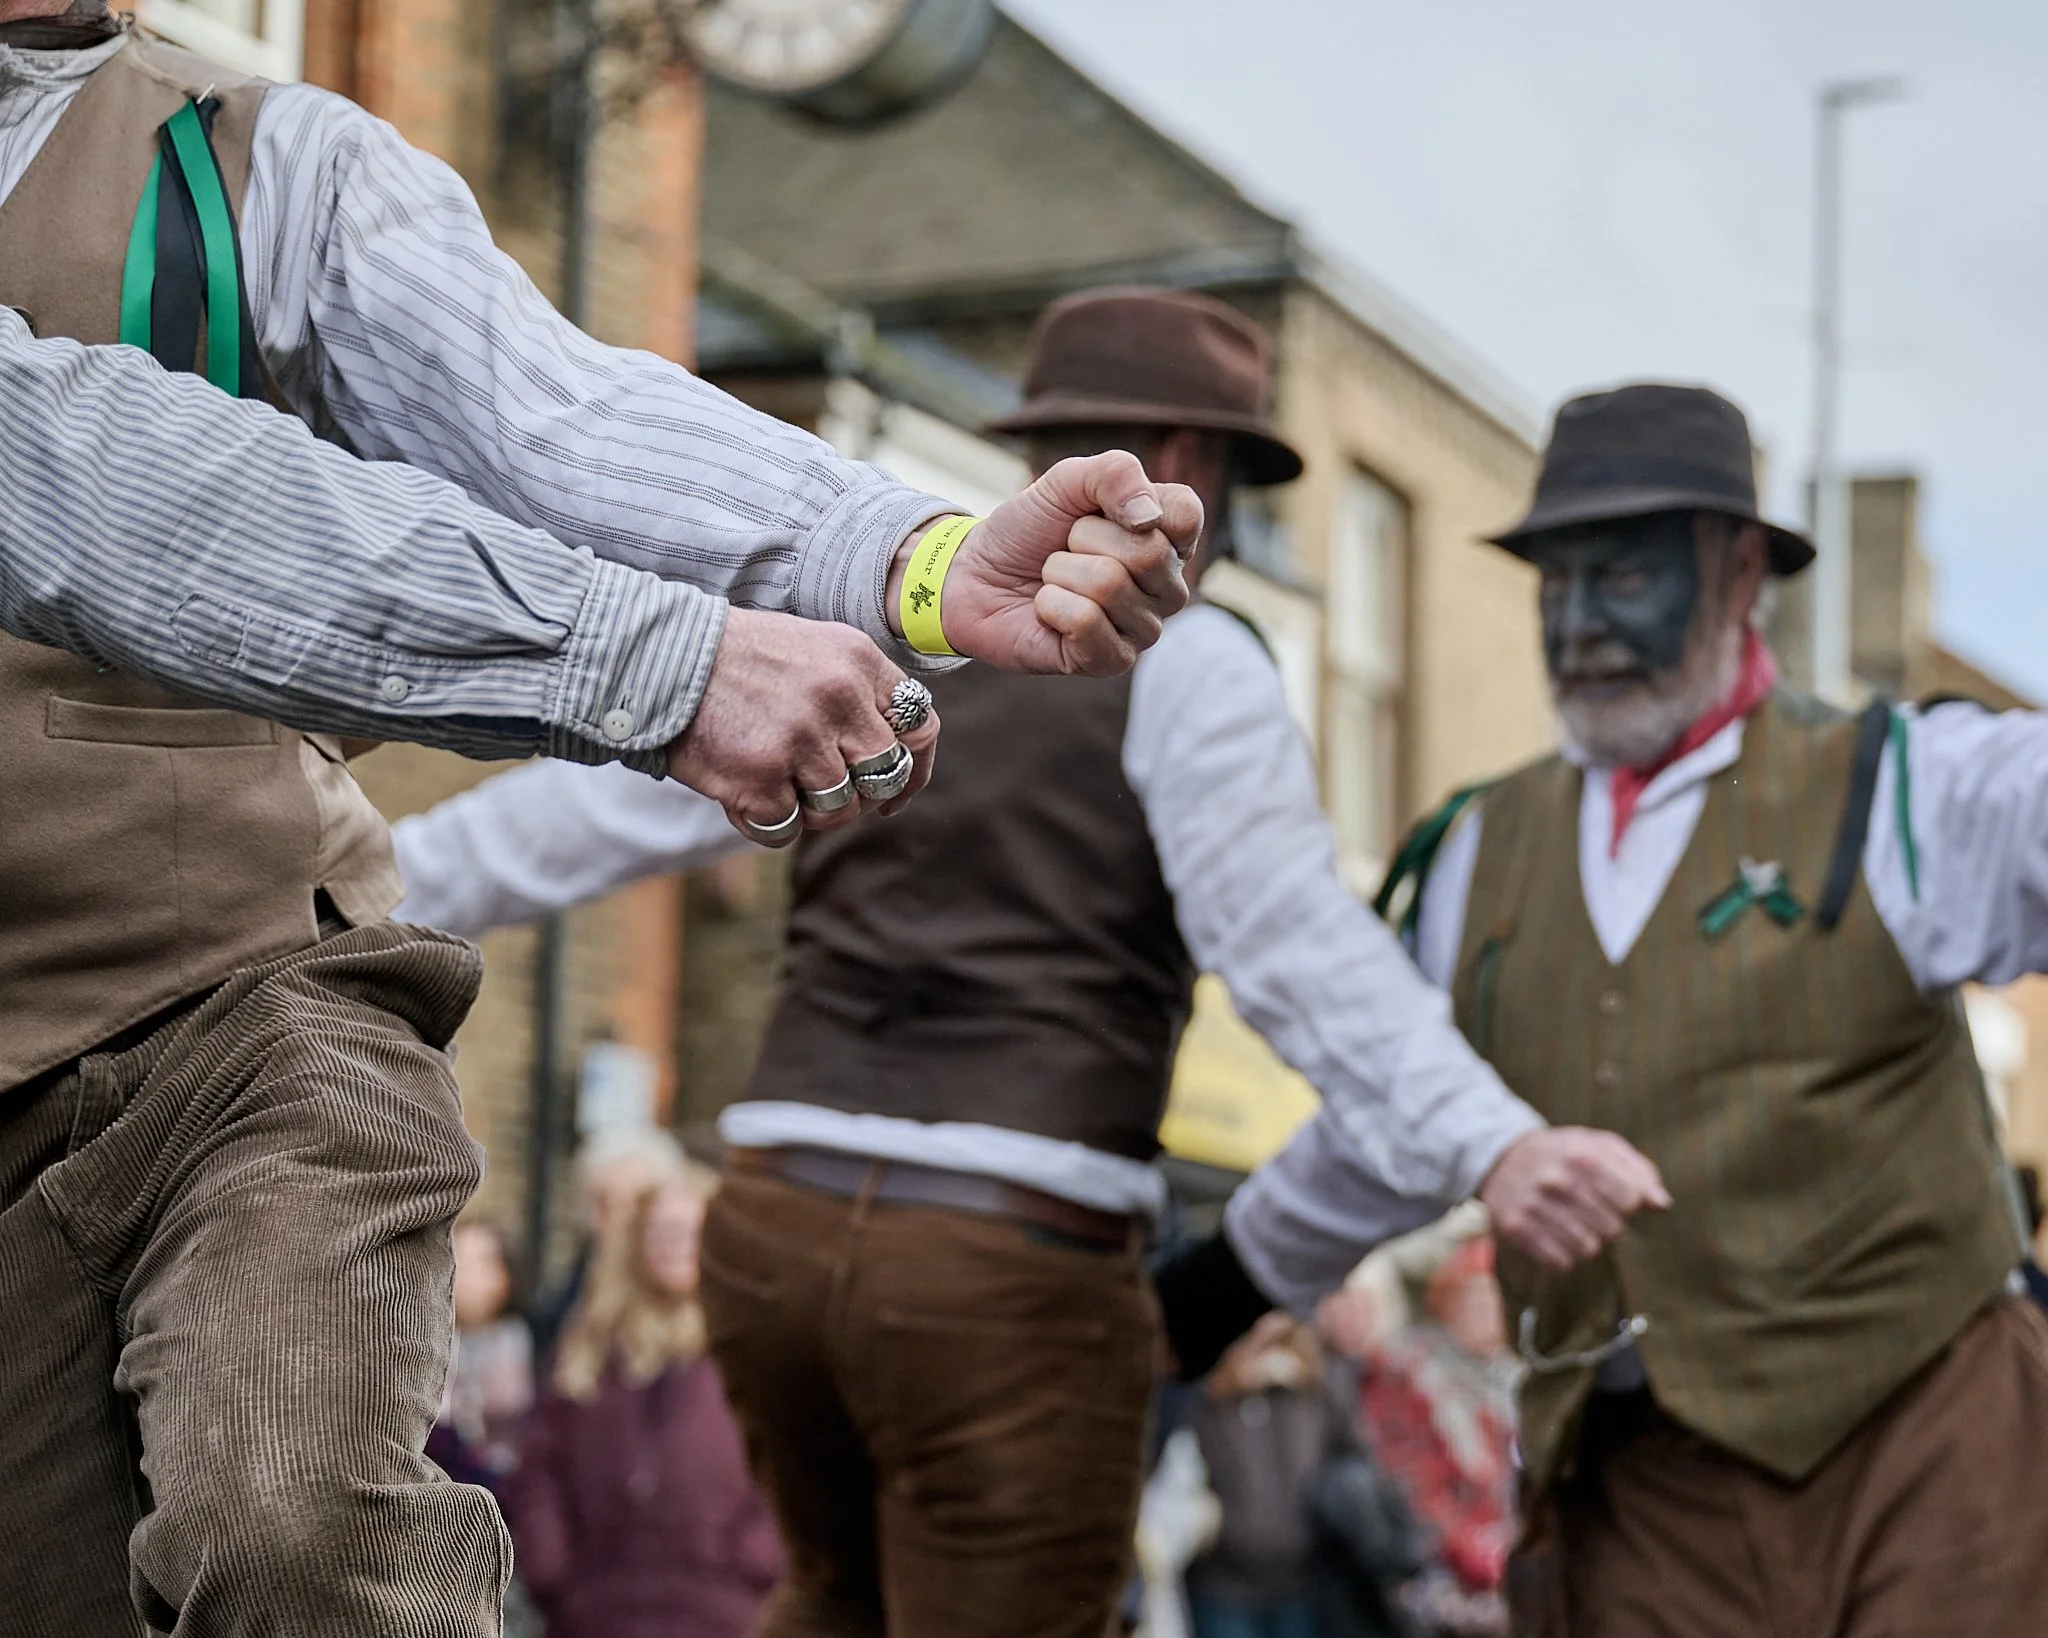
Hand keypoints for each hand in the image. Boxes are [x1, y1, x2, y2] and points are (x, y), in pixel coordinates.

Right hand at [664, 608, 940, 843]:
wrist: (663, 657)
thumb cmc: (740, 659)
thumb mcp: (816, 648)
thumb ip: (862, 691)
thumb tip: (899, 752)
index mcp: (860, 661)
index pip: (922, 728)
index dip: (916, 768)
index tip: (895, 791)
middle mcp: (839, 698)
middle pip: (886, 776)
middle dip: (862, 795)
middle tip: (825, 791)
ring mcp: (801, 740)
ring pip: (840, 810)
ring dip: (810, 810)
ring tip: (775, 783)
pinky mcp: (760, 778)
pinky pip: (787, 829)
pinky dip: (765, 822)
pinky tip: (742, 793)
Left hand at [892, 451, 1203, 675]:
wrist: (975, 574)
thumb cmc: (1029, 530)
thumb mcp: (1068, 480)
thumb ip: (1116, 473)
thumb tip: (1148, 519)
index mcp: (1168, 537)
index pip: (1185, 515)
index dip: (1129, 504)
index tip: (1094, 510)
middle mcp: (1167, 586)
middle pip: (1147, 553)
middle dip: (1083, 538)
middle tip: (1065, 547)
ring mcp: (1143, 627)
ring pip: (1109, 586)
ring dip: (1060, 573)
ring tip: (1053, 578)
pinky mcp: (1111, 660)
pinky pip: (1087, 623)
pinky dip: (1051, 606)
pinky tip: (1047, 609)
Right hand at [1478, 1127, 1669, 1272]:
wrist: (1500, 1158)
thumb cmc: (1562, 1154)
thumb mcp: (1599, 1146)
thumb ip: (1637, 1171)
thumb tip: (1662, 1205)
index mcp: (1582, 1155)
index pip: (1630, 1200)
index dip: (1629, 1203)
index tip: (1616, 1198)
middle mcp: (1557, 1180)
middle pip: (1612, 1229)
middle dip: (1609, 1224)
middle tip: (1592, 1212)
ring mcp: (1534, 1205)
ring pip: (1588, 1249)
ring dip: (1587, 1242)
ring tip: (1574, 1225)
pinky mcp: (1515, 1228)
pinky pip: (1560, 1263)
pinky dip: (1563, 1256)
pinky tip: (1555, 1237)